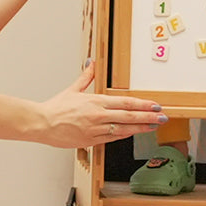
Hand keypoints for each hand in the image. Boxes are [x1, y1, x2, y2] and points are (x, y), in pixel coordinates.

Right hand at [38, 62, 165, 147]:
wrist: (42, 124)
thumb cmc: (56, 108)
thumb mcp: (73, 90)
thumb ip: (86, 77)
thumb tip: (92, 64)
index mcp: (96, 101)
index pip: (125, 103)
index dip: (142, 105)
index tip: (154, 105)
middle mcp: (98, 115)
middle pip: (129, 116)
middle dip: (148, 117)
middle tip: (162, 117)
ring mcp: (96, 129)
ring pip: (124, 129)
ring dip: (140, 128)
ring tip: (153, 126)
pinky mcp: (91, 141)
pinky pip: (112, 139)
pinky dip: (124, 136)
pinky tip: (133, 133)